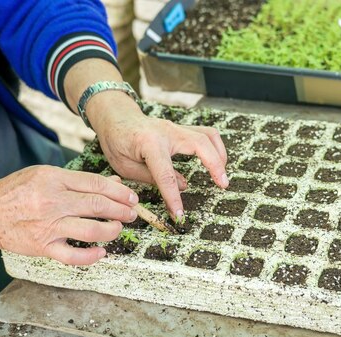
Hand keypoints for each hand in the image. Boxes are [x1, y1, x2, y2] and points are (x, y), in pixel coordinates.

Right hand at [0, 165, 138, 264]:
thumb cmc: (17, 191)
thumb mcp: (46, 175)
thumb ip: (80, 180)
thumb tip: (113, 181)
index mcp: (54, 180)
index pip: (96, 184)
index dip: (119, 191)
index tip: (131, 198)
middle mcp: (53, 202)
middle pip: (98, 205)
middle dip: (121, 210)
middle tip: (132, 213)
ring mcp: (49, 226)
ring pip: (91, 230)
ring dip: (112, 230)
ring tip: (118, 228)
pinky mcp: (44, 247)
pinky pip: (73, 256)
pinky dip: (91, 256)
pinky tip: (102, 252)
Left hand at [62, 59, 227, 220]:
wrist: (116, 118)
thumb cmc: (117, 142)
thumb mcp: (126, 166)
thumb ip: (153, 178)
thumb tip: (182, 187)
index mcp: (149, 143)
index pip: (166, 175)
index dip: (174, 197)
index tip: (180, 214)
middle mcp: (167, 132)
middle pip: (200, 145)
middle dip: (215, 165)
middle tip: (223, 185)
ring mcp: (176, 127)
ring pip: (208, 135)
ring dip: (220, 154)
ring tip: (223, 175)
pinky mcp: (182, 129)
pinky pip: (205, 134)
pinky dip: (215, 147)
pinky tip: (217, 162)